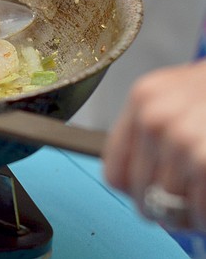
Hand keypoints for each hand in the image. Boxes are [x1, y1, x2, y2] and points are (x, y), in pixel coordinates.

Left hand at [103, 60, 205, 230]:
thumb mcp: (176, 94)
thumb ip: (150, 129)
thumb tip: (135, 183)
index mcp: (143, 99)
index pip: (114, 170)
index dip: (133, 191)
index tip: (149, 196)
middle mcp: (155, 119)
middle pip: (142, 193)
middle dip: (165, 209)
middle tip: (184, 209)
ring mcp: (182, 141)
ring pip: (172, 208)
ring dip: (190, 215)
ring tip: (201, 202)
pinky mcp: (205, 162)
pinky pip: (199, 212)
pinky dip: (205, 216)